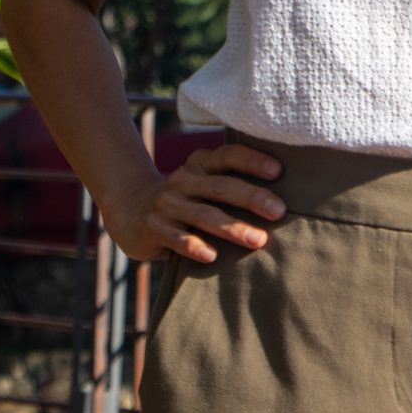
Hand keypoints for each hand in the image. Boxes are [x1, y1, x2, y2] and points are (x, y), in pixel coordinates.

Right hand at [106, 141, 285, 265]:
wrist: (129, 210)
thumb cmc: (184, 199)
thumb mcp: (202, 183)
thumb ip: (230, 185)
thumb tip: (283, 202)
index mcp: (200, 165)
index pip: (228, 156)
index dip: (252, 161)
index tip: (278, 172)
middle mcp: (184, 180)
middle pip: (221, 187)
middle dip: (252, 197)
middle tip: (279, 211)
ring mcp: (168, 204)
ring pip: (203, 215)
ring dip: (232, 228)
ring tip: (258, 240)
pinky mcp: (154, 228)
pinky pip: (177, 238)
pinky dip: (194, 246)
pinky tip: (212, 256)